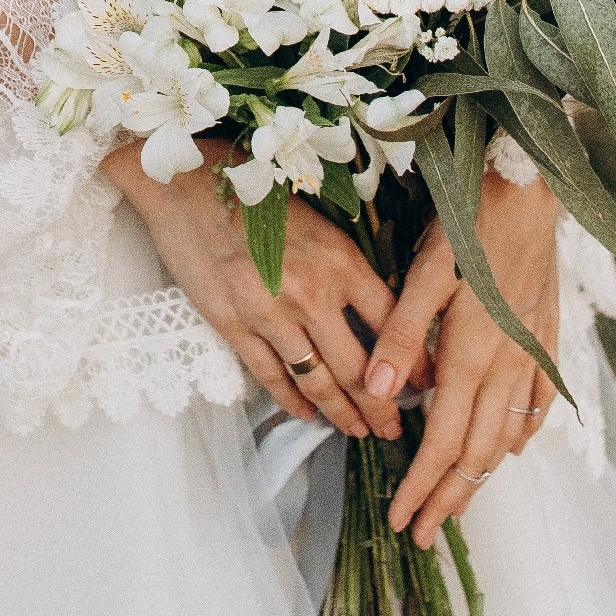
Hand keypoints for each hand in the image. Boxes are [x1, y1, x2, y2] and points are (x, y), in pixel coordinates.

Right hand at [101, 140, 400, 440]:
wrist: (186, 184)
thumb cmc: (256, 192)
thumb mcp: (318, 220)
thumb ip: (348, 265)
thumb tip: (382, 309)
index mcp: (341, 260)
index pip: (393, 326)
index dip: (415, 363)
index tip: (428, 386)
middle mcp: (312, 292)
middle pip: (359, 368)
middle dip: (382, 407)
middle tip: (395, 429)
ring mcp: (271, 314)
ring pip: (318, 382)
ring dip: (342, 414)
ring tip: (358, 430)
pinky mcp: (233, 326)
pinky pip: (272, 376)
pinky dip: (292, 402)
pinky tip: (307, 414)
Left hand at [361, 173, 560, 546]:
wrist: (530, 186)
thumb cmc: (469, 221)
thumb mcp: (422, 272)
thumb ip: (400, 335)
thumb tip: (377, 392)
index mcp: (470, 354)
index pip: (443, 442)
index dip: (422, 486)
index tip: (403, 521)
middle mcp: (506, 364)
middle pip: (476, 453)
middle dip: (450, 499)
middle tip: (426, 534)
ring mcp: (532, 353)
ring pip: (508, 435)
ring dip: (482, 476)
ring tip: (460, 502)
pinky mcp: (547, 335)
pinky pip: (538, 402)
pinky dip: (521, 434)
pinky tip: (510, 447)